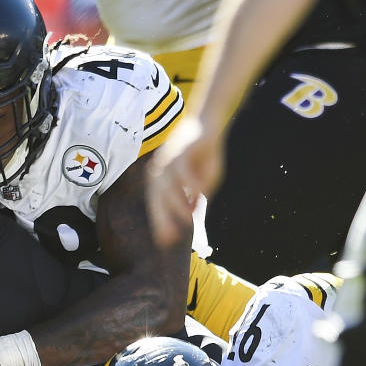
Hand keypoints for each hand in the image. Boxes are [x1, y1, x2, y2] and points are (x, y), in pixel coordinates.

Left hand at [146, 118, 222, 248]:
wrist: (208, 122)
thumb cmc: (203, 152)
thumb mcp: (202, 178)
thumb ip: (195, 194)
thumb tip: (192, 211)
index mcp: (160, 178)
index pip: (157, 205)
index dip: (161, 224)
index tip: (164, 243)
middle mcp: (160, 169)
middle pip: (158, 199)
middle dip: (163, 220)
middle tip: (168, 239)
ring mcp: (169, 159)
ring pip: (168, 186)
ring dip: (177, 205)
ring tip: (186, 220)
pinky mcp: (182, 150)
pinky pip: (183, 170)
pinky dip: (190, 185)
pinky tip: (198, 197)